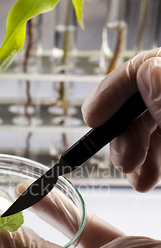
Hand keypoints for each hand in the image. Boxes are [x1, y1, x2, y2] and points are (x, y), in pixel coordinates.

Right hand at [82, 49, 160, 191]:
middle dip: (123, 134)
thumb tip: (148, 70)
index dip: (111, 91)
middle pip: (138, 101)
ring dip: (133, 153)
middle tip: (123, 162)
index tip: (92, 118)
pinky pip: (155, 142)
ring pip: (145, 125)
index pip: (141, 68)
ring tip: (134, 176)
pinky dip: (147, 161)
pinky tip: (143, 178)